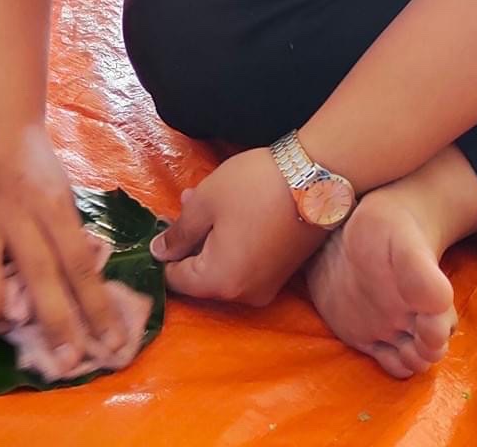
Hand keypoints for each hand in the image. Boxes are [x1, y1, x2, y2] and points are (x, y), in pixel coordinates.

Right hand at [0, 122, 128, 361]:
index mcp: (53, 206)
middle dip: (56, 321)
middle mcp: (17, 213)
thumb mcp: (65, 197)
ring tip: (5, 330)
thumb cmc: (39, 170)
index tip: (110, 341)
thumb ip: (70, 240)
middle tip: (67, 361)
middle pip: (38, 273)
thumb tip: (84, 297)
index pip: (79, 262)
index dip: (95, 305)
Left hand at [152, 147, 323, 304]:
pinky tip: (231, 211)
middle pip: (200, 277)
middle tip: (185, 203)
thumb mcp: (204, 203)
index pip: (175, 280)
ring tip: (205, 199)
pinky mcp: (282, 274)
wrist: (317, 179)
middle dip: (189, 242)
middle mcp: (243, 296)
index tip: (163, 225)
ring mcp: (266, 287)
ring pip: (223, 268)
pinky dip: (232, 243)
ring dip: (210, 239)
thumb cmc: (253, 188)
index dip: (163, 253)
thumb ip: (178, 233)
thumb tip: (159, 252)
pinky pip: (245, 265)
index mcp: (219, 283)